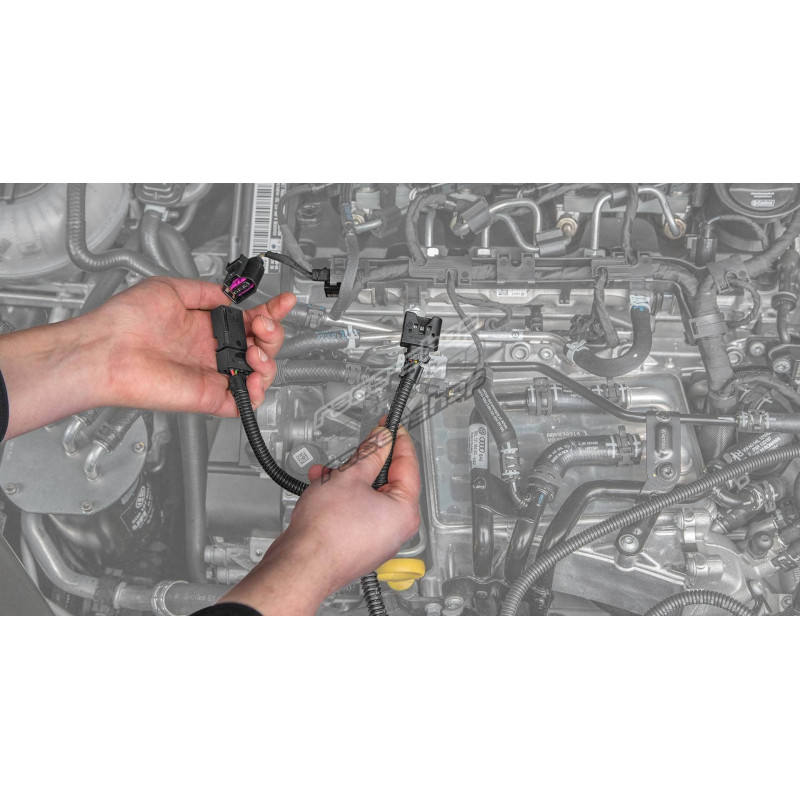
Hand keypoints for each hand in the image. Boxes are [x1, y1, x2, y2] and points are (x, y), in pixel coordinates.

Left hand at [0, 276, 296, 438]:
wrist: (107, 351)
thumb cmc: (125, 322)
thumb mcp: (170, 288)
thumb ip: (205, 292)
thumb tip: (228, 296)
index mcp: (204, 328)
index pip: (247, 321)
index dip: (270, 312)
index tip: (284, 302)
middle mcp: (210, 351)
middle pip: (260, 346)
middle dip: (273, 332)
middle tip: (266, 324)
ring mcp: (212, 375)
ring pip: (259, 373)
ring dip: (269, 358)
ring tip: (257, 349)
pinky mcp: (210, 397)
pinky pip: (244, 402)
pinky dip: (257, 392)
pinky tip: (254, 375)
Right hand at [220, 425, 421, 614]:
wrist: (300, 565)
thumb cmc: (326, 532)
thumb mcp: (350, 477)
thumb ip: (370, 454)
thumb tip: (382, 439)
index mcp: (405, 512)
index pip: (408, 465)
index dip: (396, 440)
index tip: (390, 426)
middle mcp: (395, 528)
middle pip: (386, 481)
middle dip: (363, 463)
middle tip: (356, 448)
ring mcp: (376, 539)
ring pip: (366, 496)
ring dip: (346, 479)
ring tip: (326, 473)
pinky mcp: (357, 544)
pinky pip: (355, 512)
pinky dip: (341, 498)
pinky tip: (321, 489)